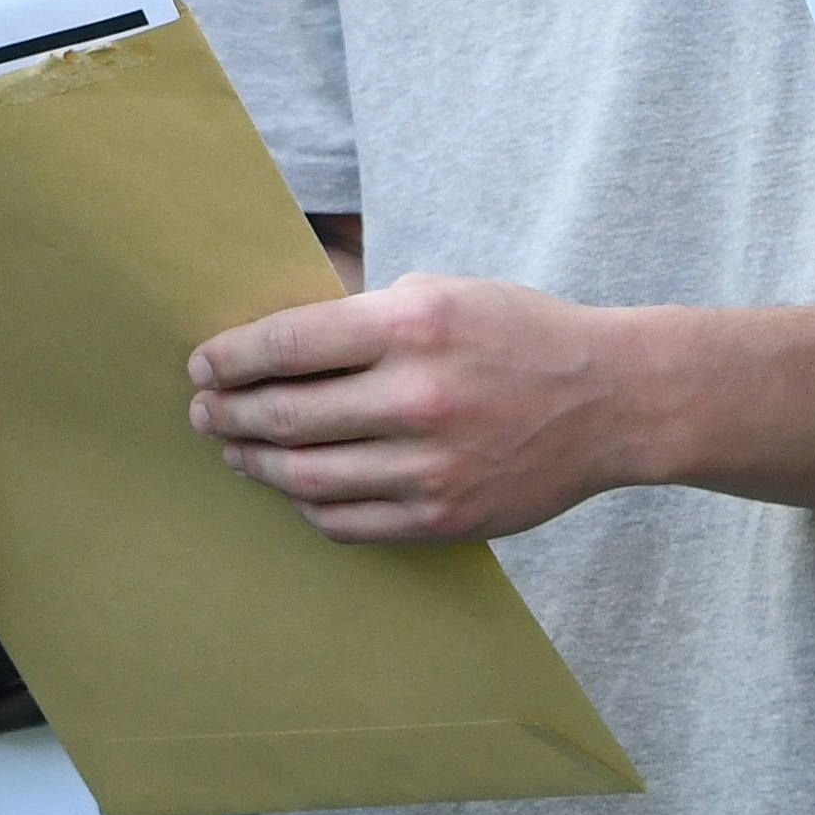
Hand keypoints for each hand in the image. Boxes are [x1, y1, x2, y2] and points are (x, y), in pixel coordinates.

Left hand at [185, 270, 625, 545]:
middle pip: (285, 416)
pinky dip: (307, 504)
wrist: (612, 399)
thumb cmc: (516, 334)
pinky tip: (295, 486)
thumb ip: (359, 317)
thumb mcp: (440, 293)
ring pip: (307, 476)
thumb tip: (266, 344)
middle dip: (228, 415)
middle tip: (205, 411)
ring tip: (237, 450)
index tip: (202, 366)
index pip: (286, 346)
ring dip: (256, 464)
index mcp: (412, 326)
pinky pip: (347, 521)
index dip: (229, 359)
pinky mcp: (445, 516)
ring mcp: (432, 465)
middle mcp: (419, 397)